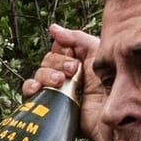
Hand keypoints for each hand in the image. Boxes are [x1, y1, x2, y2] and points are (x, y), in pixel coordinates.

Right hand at [20, 24, 102, 140]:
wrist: (111, 112)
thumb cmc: (110, 83)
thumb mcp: (97, 52)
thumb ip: (76, 38)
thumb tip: (52, 28)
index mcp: (77, 62)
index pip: (58, 49)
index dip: (62, 50)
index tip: (72, 56)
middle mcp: (66, 76)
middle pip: (47, 61)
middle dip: (57, 63)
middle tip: (72, 70)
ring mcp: (58, 92)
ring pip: (38, 75)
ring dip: (46, 75)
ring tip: (60, 82)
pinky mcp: (52, 107)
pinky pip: (31, 95)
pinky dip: (30, 87)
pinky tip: (37, 88)